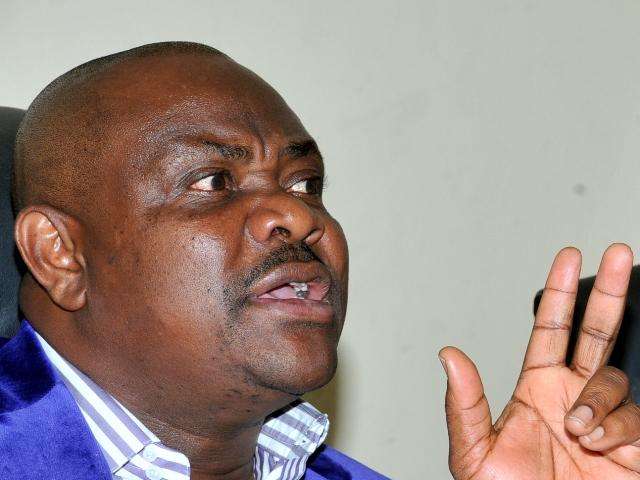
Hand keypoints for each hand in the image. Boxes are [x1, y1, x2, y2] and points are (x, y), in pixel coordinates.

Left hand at [441, 244, 639, 478]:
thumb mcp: (475, 453)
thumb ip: (465, 405)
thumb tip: (447, 354)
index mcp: (536, 389)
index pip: (550, 329)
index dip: (560, 293)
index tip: (569, 258)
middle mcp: (572, 397)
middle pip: (596, 332)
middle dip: (608, 292)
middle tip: (617, 253)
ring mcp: (604, 420)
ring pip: (613, 380)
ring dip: (596, 400)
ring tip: (577, 431)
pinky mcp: (632, 446)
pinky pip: (635, 419)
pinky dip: (617, 428)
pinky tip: (598, 446)